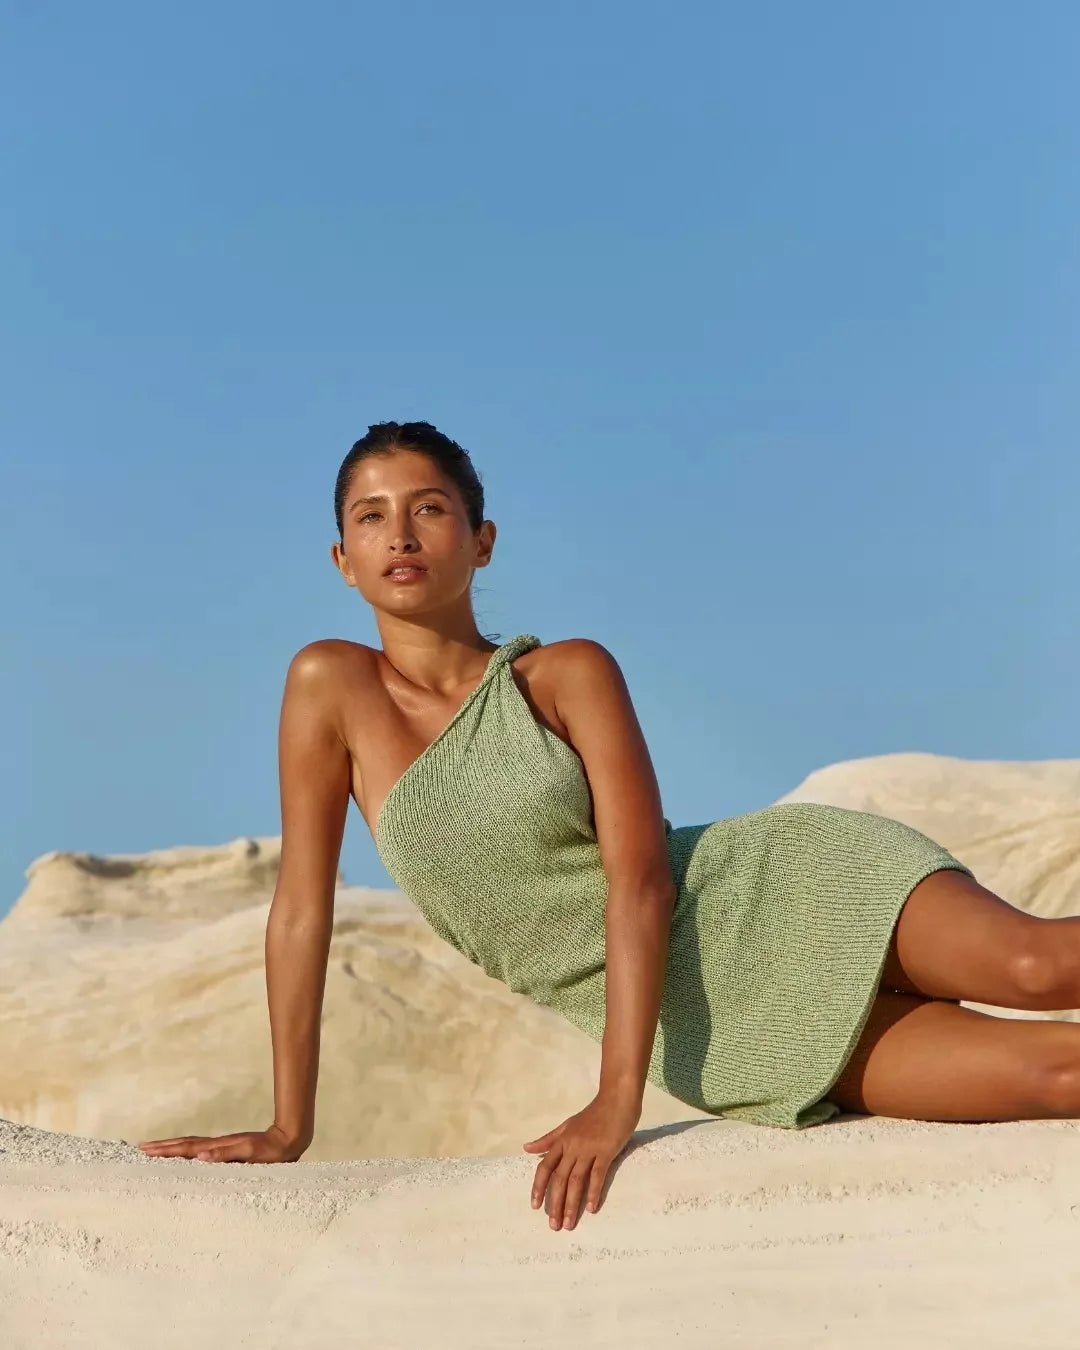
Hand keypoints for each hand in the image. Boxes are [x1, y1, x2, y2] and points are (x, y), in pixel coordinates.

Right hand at [137, 1123, 307, 1162]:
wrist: (287, 1141)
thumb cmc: (270, 1152)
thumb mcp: (250, 1154)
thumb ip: (227, 1154)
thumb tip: (202, 1155)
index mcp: (217, 1147)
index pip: (186, 1148)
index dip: (166, 1150)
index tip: (146, 1150)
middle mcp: (215, 1146)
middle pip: (183, 1144)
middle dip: (162, 1147)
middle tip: (140, 1149)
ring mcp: (220, 1147)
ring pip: (189, 1146)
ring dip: (171, 1148)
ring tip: (153, 1150)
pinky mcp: (226, 1150)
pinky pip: (198, 1151)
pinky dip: (185, 1152)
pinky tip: (181, 1157)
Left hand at [522, 1091, 640, 1230]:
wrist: (616, 1099)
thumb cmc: (594, 1114)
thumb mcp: (567, 1125)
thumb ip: (548, 1139)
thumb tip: (526, 1148)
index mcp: (562, 1140)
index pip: (545, 1166)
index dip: (539, 1186)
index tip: (535, 1206)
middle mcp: (572, 1146)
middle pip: (559, 1178)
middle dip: (555, 1203)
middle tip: (553, 1225)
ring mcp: (589, 1149)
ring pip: (576, 1180)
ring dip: (571, 1203)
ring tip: (568, 1223)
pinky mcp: (606, 1151)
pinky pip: (597, 1174)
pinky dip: (593, 1192)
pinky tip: (591, 1209)